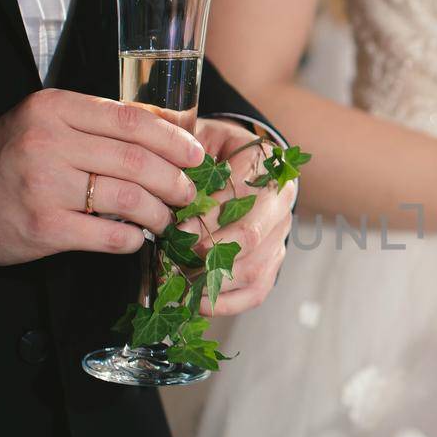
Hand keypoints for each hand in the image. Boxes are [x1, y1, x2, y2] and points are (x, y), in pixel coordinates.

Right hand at [0, 89, 203, 265]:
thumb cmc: (14, 158)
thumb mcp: (49, 123)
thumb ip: (100, 122)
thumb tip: (167, 128)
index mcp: (53, 109)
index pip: (130, 120)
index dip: (172, 139)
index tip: (195, 154)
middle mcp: (49, 143)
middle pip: (136, 161)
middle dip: (174, 180)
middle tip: (187, 192)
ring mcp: (45, 185)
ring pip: (129, 198)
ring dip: (159, 212)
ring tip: (165, 218)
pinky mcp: (46, 226)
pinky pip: (111, 234)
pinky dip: (134, 238)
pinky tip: (138, 236)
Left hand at [186, 118, 294, 315]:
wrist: (244, 159)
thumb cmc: (215, 148)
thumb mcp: (200, 134)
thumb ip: (181, 144)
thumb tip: (155, 165)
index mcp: (266, 163)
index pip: (241, 196)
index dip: (206, 217)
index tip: (174, 230)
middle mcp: (280, 200)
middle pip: (250, 237)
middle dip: (206, 252)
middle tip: (170, 258)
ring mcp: (280, 233)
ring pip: (254, 268)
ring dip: (212, 280)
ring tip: (175, 279)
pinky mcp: (274, 259)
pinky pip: (257, 290)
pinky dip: (228, 302)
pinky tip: (198, 301)